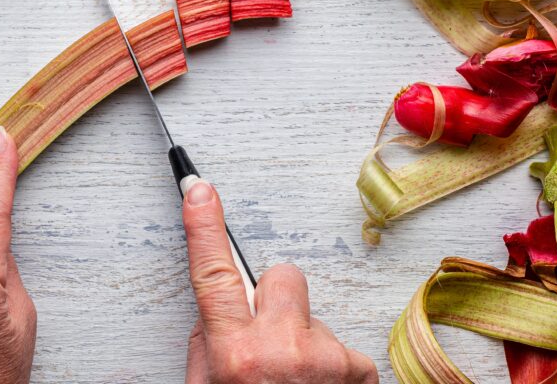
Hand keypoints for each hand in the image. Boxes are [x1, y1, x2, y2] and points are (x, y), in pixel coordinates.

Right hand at [182, 180, 377, 383]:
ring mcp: (323, 357)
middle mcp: (280, 349)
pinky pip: (341, 347)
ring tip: (295, 381)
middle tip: (269, 341)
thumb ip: (210, 345)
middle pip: (282, 277)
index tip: (200, 191)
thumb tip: (219, 311)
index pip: (214, 275)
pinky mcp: (356, 368)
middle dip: (275, 299)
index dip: (206, 229)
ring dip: (304, 343)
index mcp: (235, 353)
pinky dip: (332, 368)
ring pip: (313, 317)